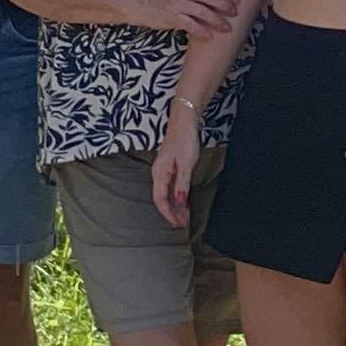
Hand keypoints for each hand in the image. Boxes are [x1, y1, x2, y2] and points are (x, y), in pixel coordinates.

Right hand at [125, 0, 240, 35]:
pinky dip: (201, 30)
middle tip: (234, 13)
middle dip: (225, 5)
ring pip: (202, 11)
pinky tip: (210, 36)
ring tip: (227, 28)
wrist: (142, 3)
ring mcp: (177, 3)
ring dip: (217, 21)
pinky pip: (190, 24)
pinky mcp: (172, 17)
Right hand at [153, 113, 198, 227]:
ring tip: (185, 217)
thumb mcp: (186, 164)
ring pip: (167, 194)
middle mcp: (159, 174)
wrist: (184, 122)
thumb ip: (182, 184)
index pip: (160, 199)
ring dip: (175, 206)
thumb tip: (178, 202)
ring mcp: (164, 171)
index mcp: (159, 174)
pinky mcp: (170, 168)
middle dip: (172, 212)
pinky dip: (177, 196)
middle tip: (183, 223)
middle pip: (162, 199)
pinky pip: (171, 187)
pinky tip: (184, 202)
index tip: (177, 223)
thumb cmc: (184, 140)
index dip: (168, 213)